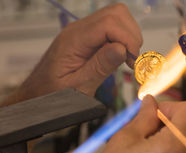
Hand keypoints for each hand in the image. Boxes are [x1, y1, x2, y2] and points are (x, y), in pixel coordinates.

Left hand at [3, 3, 141, 104]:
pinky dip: (122, 39)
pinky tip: (121, 56)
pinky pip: (111, 28)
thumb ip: (99, 67)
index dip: (127, 38)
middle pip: (115, 14)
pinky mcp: (88, 38)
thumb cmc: (54, 93)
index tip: (133, 60)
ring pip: (116, 17)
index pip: (108, 23)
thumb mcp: (78, 87)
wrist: (39, 92)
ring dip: (128, 36)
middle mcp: (78, 30)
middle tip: (132, 60)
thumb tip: (122, 49)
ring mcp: (83, 32)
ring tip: (128, 59)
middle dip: (131, 35)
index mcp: (74, 41)